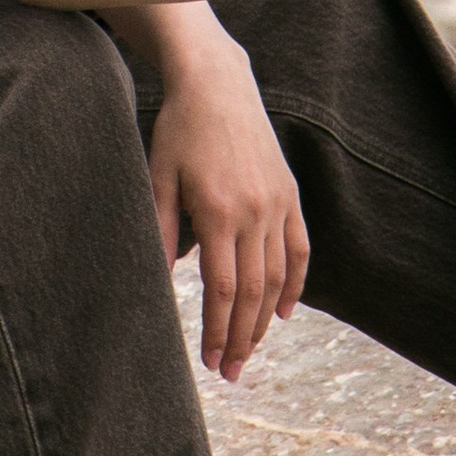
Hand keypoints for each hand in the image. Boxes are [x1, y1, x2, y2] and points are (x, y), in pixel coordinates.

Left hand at [147, 32, 307, 384]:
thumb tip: (156, 284)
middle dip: (241, 338)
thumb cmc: (178, 130)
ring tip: (250, 350)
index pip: (222, 289)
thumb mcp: (158, 178)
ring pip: (277, 276)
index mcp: (219, 212)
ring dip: (264, 320)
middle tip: (229, 372)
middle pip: (253, 293)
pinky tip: (284, 312)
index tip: (209, 361)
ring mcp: (277, 203)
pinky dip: (294, 283)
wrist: (217, 83)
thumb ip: (160, 232)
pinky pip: (299, 247)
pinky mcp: (289, 193)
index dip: (217, 330)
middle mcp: (255, 212)